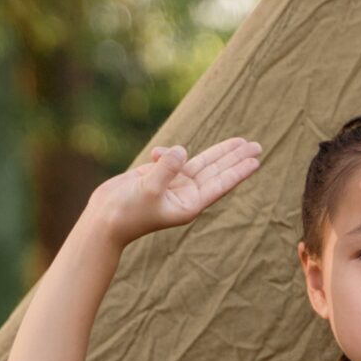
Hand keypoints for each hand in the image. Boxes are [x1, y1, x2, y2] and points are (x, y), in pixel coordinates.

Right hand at [88, 138, 260, 246]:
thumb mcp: (148, 190)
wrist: (103, 219)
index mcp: (189, 204)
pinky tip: (156, 155)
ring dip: (219, 152)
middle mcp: (185, 195)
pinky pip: (171, 159)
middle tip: (257, 146)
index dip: (237, 170)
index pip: (219, 184)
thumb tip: (182, 150)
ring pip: (201, 164)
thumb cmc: (126, 213)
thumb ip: (167, 169)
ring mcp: (172, 185)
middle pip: (216, 172)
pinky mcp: (158, 177)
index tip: (255, 160)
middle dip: (235, 158)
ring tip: (241, 141)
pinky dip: (166, 154)